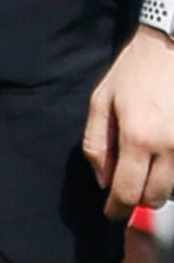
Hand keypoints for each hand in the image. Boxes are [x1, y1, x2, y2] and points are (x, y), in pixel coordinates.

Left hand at [92, 27, 173, 218]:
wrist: (172, 49)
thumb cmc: (133, 73)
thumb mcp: (101, 102)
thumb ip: (96, 144)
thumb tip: (102, 180)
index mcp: (138, 137)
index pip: (128, 191)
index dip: (117, 208)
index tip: (111, 213)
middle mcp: (170, 147)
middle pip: (154, 198)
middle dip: (137, 197)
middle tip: (126, 183)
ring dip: (157, 187)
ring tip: (145, 167)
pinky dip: (173, 174)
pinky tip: (162, 158)